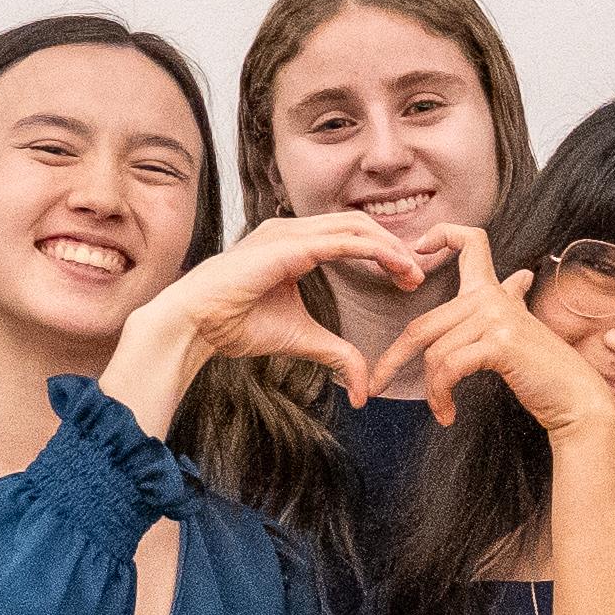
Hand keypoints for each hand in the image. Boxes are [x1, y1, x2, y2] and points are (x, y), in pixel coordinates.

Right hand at [107, 209, 446, 425]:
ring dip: (390, 247)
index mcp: (293, 243)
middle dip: (394, 247)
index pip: (350, 236)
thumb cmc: (236, 325)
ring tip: (411, 272)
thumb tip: (364, 389)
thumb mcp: (302, 340)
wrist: (195, 324)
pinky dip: (373, 250)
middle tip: (418, 275)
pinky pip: (340, 240)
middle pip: (358, 225)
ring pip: (354, 227)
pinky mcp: (285, 245)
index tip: (408, 277)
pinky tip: (394, 266)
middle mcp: (291, 230)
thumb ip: (336, 354)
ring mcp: (287, 232)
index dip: (384, 252)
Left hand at [368, 241, 614, 445]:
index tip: (417, 247)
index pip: (471, 241)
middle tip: (377, 385)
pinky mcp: (499, 343)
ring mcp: (496, 318)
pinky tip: (447, 413)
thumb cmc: (544, 369)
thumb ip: (513, 300)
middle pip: (424, 324)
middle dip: (394, 359)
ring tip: (439, 410)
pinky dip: (441, 396)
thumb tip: (520, 276)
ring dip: (430, 391)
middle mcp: (493, 297)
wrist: (575, 397)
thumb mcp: (523, 328)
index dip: (442, 234)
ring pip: (435, 353)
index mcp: (494, 291)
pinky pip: (449, 368)